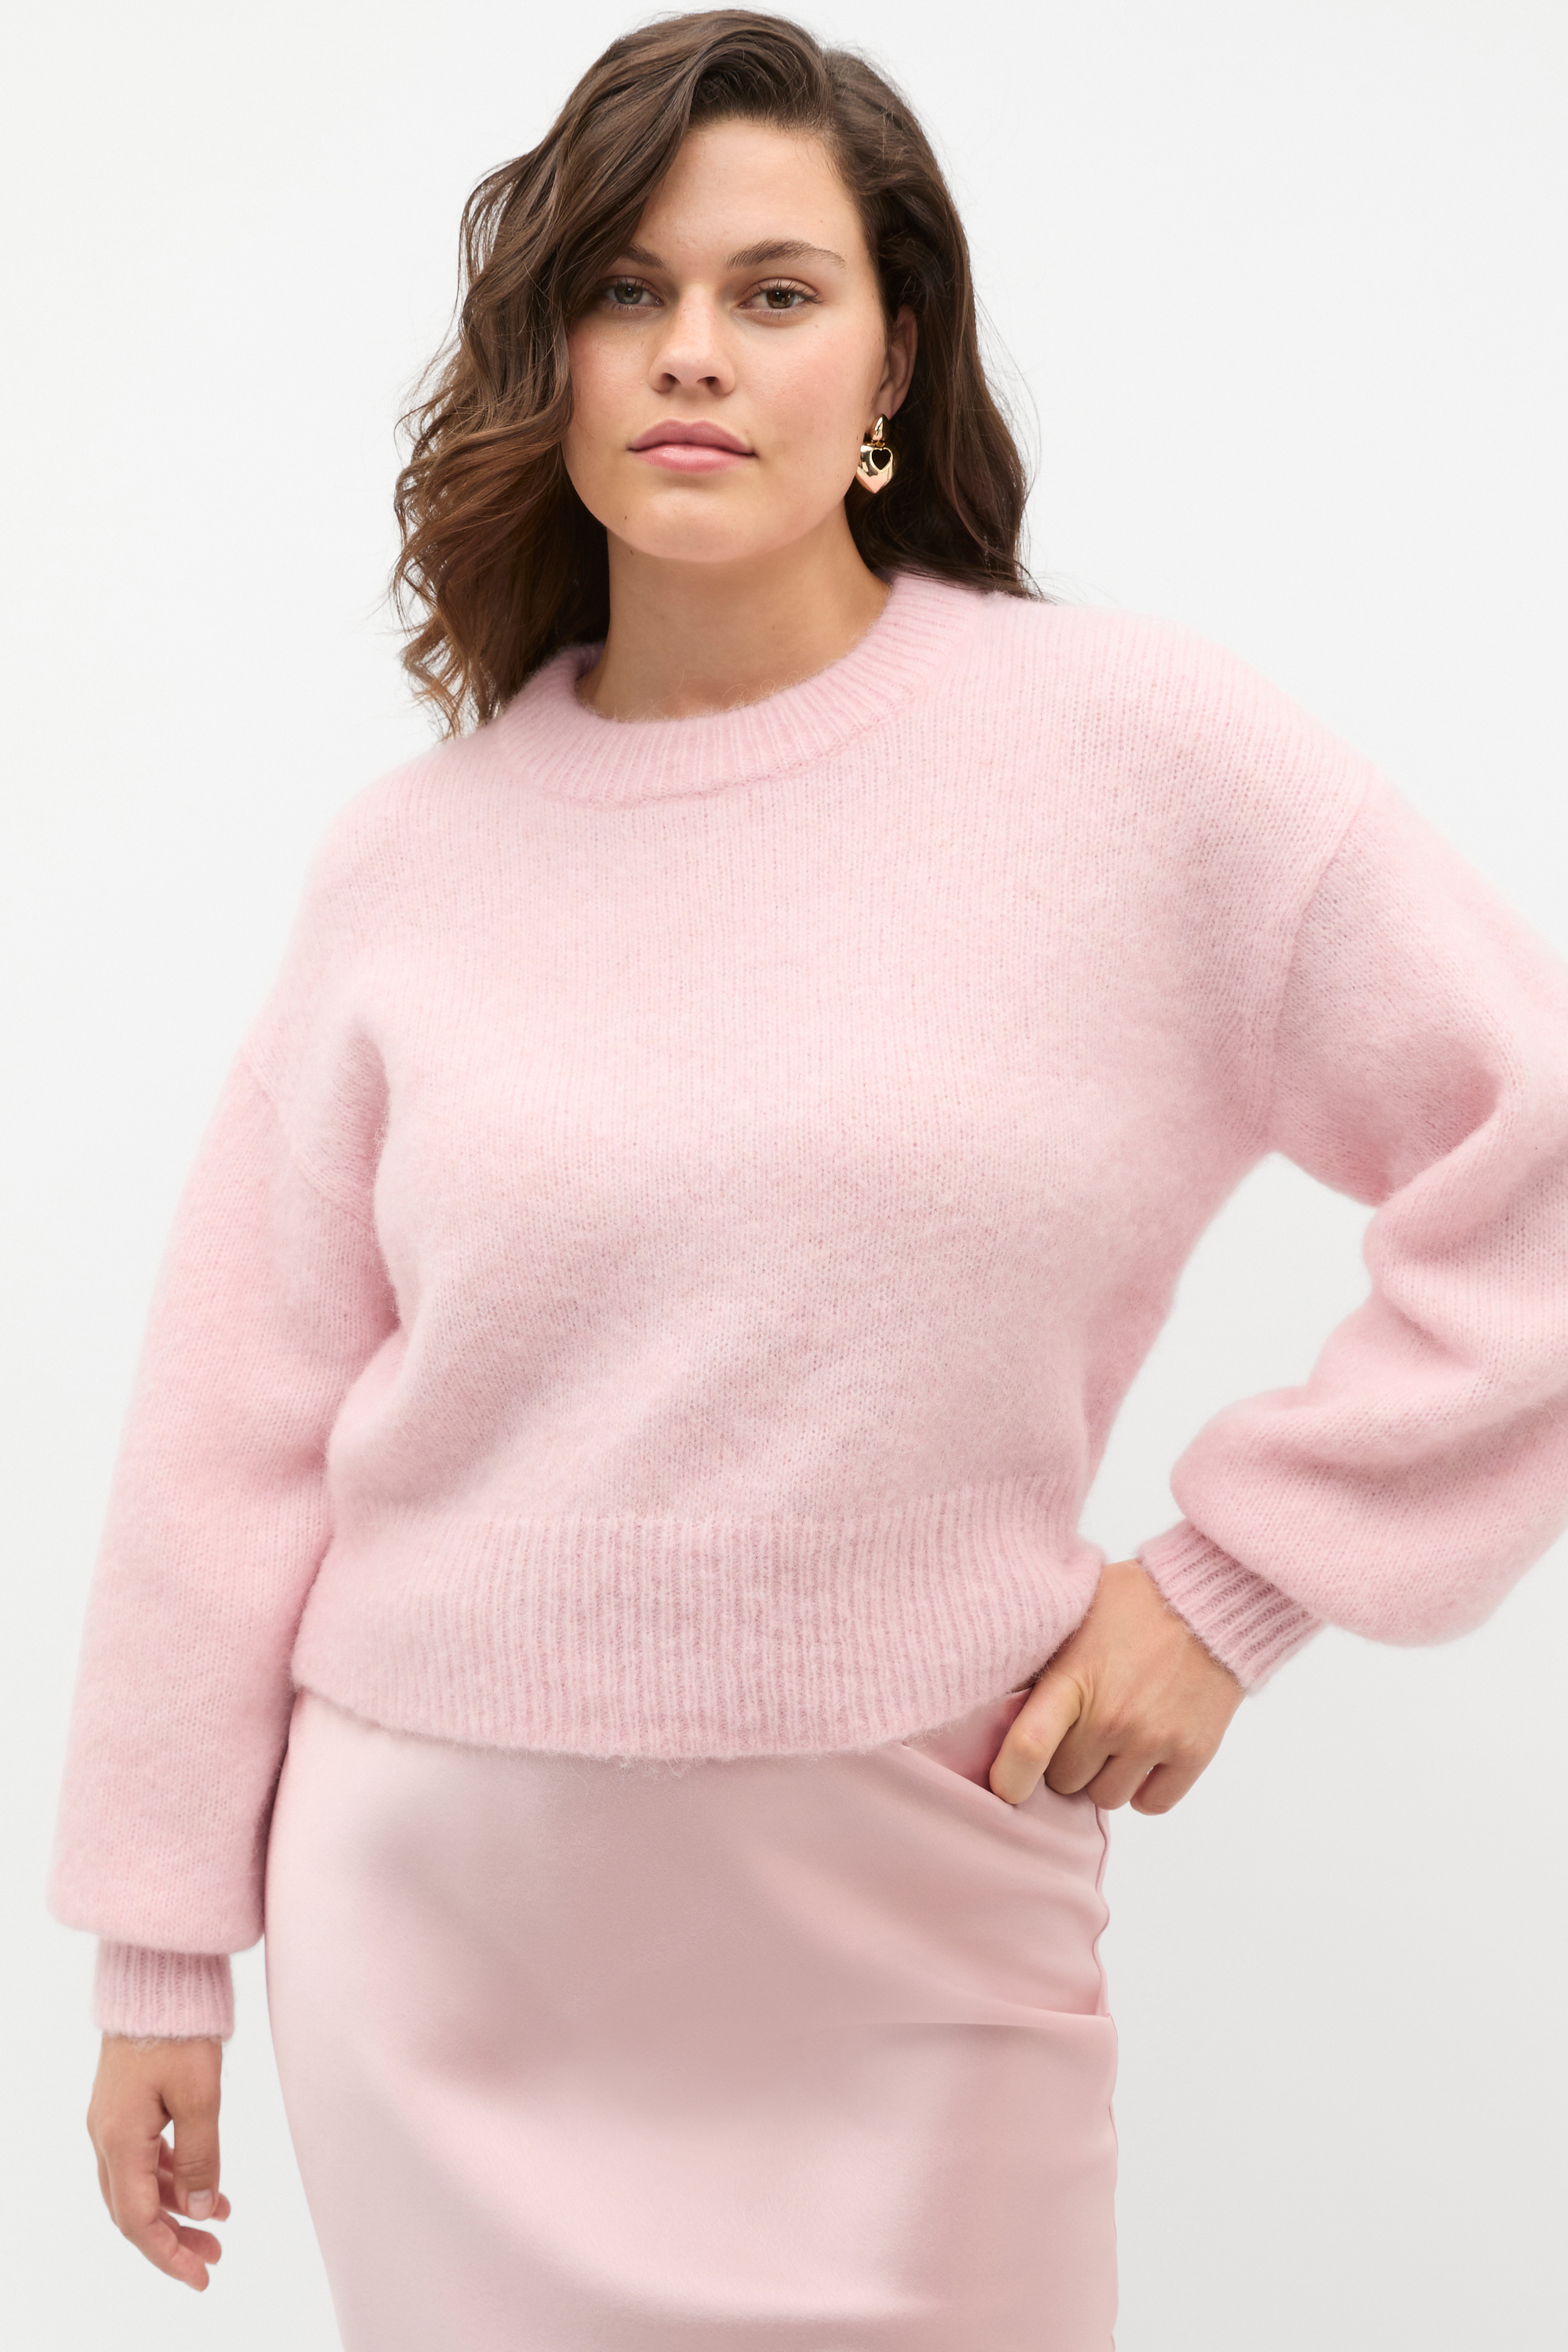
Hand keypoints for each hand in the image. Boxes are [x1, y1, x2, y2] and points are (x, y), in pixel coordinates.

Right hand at [87, 2033, 228, 2289]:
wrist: (155, 1977)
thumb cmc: (177, 2030)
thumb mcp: (201, 2097)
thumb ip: (202, 2158)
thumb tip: (202, 2212)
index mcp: (119, 2141)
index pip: (138, 2220)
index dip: (168, 2255)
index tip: (202, 2276)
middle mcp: (106, 2137)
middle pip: (134, 2210)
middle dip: (173, 2239)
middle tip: (215, 2257)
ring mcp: (112, 2121)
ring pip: (140, 2185)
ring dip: (176, 2208)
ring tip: (221, 2223)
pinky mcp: (125, 2106)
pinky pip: (145, 2157)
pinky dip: (173, 2177)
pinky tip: (206, 2184)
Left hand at [990, 1556, 1242, 1812]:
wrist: (1210, 1599)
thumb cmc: (1133, 1603)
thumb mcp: (1072, 1619)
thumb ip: (1040, 1665)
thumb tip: (995, 1703)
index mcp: (1074, 1680)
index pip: (1028, 1746)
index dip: (1008, 1778)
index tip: (1005, 1787)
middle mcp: (1113, 1717)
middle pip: (1065, 1781)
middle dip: (1067, 1760)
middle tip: (1081, 1728)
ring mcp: (1155, 1738)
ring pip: (1107, 1798)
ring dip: (1106, 1776)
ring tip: (1116, 1738)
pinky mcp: (1194, 1753)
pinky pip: (1152, 1804)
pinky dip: (1145, 1788)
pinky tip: (1145, 1755)